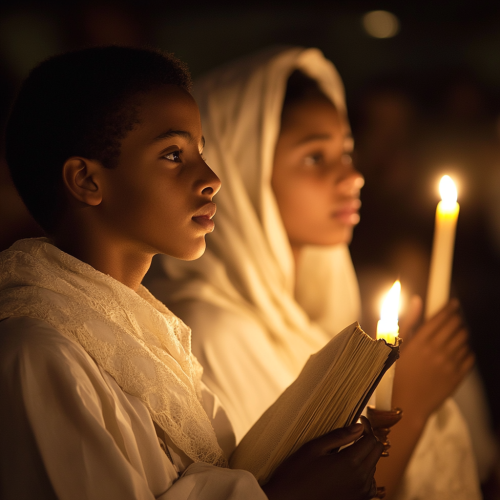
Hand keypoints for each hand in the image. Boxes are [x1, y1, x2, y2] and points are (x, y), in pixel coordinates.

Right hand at [263, 417, 383, 499]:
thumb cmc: (296, 474)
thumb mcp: (314, 448)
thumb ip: (339, 436)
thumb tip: (359, 427)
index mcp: (350, 463)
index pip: (371, 440)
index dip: (367, 427)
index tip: (360, 420)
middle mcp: (360, 479)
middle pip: (376, 452)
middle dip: (369, 439)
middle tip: (356, 433)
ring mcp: (360, 494)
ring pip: (373, 468)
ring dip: (366, 457)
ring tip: (349, 451)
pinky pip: (370, 485)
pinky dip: (365, 474)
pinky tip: (350, 470)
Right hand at [393, 298, 474, 421]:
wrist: (406, 405)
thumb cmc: (395, 374)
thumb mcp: (395, 346)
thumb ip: (408, 321)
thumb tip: (417, 301)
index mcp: (419, 341)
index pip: (440, 318)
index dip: (449, 308)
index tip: (452, 304)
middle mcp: (436, 350)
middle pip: (455, 326)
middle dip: (456, 319)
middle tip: (454, 318)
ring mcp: (448, 364)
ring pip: (464, 340)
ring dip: (461, 334)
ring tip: (455, 334)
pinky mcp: (456, 377)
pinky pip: (469, 357)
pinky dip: (466, 351)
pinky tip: (458, 352)